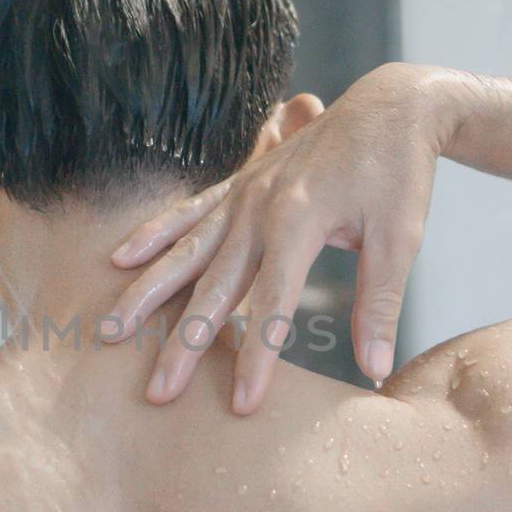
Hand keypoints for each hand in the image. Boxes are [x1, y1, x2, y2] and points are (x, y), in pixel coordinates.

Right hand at [104, 62, 471, 413]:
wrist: (391, 106)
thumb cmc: (399, 173)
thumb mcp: (400, 238)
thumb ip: (378, 304)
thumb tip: (375, 370)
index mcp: (299, 220)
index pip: (272, 304)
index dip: (257, 357)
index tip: (242, 405)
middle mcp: (259, 207)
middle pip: (213, 288)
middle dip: (182, 345)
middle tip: (158, 393)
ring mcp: (243, 193)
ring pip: (185, 252)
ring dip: (147, 295)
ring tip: (111, 331)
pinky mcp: (240, 184)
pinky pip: (188, 215)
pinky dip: (153, 237)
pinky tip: (121, 260)